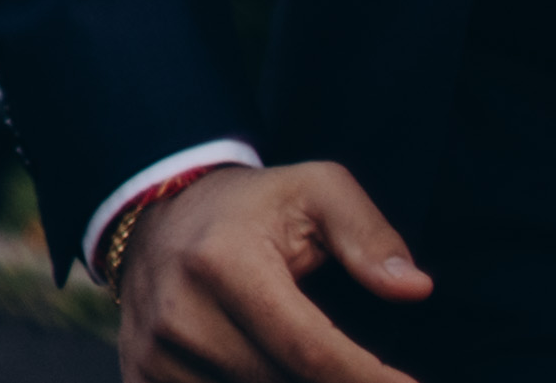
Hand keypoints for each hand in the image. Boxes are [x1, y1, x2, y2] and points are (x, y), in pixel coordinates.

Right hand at [115, 162, 431, 381]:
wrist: (153, 213)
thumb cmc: (249, 208)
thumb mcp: (315, 191)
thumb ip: (367, 234)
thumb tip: (414, 288)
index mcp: (223, 263)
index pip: (311, 349)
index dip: (370, 381)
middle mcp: (180, 313)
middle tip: (362, 370)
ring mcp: (155, 352)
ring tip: (309, 361)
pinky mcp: (141, 375)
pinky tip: (270, 369)